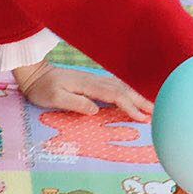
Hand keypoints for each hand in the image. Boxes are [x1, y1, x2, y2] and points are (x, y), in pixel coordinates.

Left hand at [15, 64, 151, 119]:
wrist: (36, 75)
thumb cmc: (43, 90)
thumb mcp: (55, 98)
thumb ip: (76, 103)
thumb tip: (96, 109)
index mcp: (88, 85)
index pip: (115, 96)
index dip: (129, 107)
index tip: (141, 117)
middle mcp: (95, 81)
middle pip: (123, 90)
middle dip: (140, 101)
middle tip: (157, 112)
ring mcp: (94, 80)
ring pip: (121, 88)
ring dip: (136, 97)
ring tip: (150, 106)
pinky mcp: (92, 83)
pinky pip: (115, 87)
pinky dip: (128, 92)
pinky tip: (133, 97)